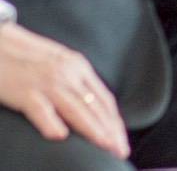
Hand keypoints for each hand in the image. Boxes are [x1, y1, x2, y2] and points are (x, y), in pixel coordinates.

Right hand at [0, 22, 127, 158]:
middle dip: (110, 130)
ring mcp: (47, 82)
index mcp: (79, 66)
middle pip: (95, 106)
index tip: (121, 139)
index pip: (104, 98)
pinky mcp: (25, 90)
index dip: (115, 121)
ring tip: (105, 146)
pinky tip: (60, 136)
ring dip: (93, 130)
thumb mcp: (59, 64)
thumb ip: (75, 82)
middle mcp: (68, 73)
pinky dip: (51, 123)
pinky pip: (41, 109)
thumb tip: (91, 106)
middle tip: (120, 150)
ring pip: (76, 109)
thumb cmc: (26, 57)